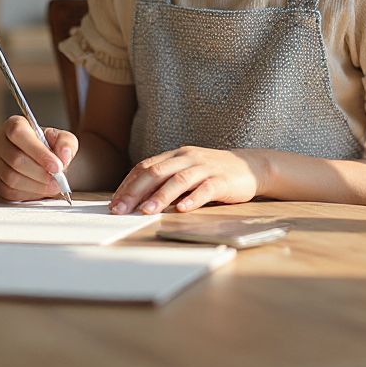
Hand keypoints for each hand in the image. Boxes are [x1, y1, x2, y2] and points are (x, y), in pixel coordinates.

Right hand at [0, 115, 77, 201]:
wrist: (43, 161)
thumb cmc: (50, 147)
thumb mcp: (63, 139)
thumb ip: (66, 143)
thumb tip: (63, 154)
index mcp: (14, 125)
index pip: (18, 134)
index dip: (38, 152)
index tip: (56, 166)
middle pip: (15, 159)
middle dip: (40, 173)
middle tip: (57, 180)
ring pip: (10, 178)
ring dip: (35, 186)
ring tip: (52, 186)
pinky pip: (7, 192)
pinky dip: (27, 194)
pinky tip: (39, 190)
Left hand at [109, 145, 264, 214]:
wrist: (251, 166)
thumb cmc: (214, 173)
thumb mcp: (188, 172)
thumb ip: (167, 181)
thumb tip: (138, 201)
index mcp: (176, 155)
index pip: (146, 166)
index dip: (129, 184)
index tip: (114, 203)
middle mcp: (188, 158)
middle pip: (157, 172)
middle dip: (136, 191)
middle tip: (120, 209)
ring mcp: (206, 167)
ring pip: (179, 180)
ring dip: (160, 196)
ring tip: (145, 211)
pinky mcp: (222, 180)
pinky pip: (206, 189)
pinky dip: (193, 199)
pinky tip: (182, 210)